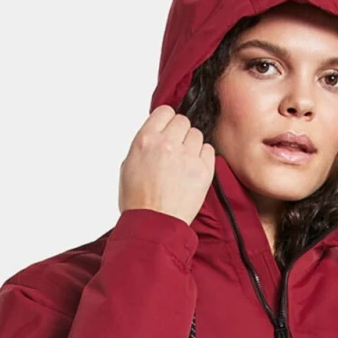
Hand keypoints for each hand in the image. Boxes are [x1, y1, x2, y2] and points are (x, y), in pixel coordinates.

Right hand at [118, 105, 215, 224]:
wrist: (154, 225)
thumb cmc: (138, 201)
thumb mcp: (129, 165)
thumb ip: (144, 145)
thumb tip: (156, 135)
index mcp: (146, 139)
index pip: (165, 111)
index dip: (167, 121)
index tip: (168, 131)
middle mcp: (167, 143)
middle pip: (183, 121)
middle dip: (180, 134)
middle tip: (176, 151)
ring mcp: (187, 156)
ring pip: (197, 135)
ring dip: (192, 146)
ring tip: (184, 163)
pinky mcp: (203, 170)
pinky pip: (209, 150)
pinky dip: (203, 157)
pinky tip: (194, 169)